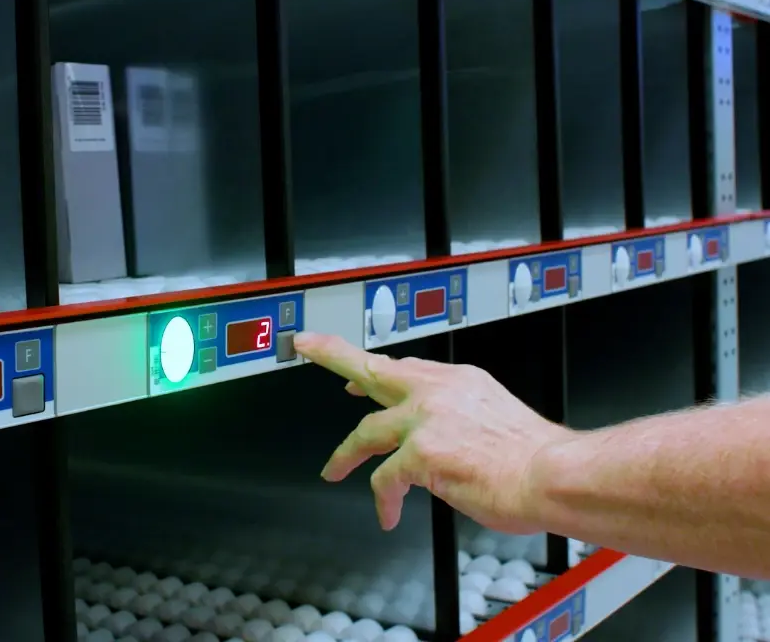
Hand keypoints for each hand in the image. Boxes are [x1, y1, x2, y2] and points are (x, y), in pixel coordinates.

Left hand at [294, 332, 572, 533]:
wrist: (552, 474)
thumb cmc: (533, 455)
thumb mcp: (494, 413)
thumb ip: (461, 414)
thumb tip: (441, 432)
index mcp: (459, 380)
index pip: (406, 367)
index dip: (376, 369)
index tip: (353, 369)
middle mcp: (437, 391)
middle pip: (373, 369)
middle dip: (333, 355)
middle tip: (307, 346)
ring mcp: (425, 419)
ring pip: (366, 430)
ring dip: (345, 452)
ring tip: (333, 468)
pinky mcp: (420, 453)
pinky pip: (385, 479)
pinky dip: (383, 500)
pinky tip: (388, 513)